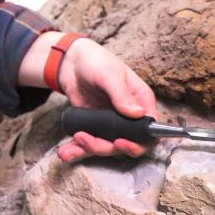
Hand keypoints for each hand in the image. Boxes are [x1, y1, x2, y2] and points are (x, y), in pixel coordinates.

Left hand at [56, 37, 157, 162]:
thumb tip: (138, 114)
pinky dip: (77, 150)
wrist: (71, 62)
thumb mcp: (109, 74)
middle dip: (106, 147)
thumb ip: (122, 94)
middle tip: (87, 139)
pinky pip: (89, 143)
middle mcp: (129, 117)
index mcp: (141, 102)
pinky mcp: (95, 127)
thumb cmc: (96, 61)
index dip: (139, 142)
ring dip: (89, 149)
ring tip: (75, 140)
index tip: (121, 143)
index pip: (149, 130)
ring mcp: (111, 124)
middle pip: (127, 144)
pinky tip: (65, 153)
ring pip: (106, 146)